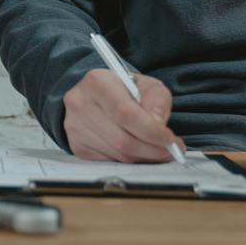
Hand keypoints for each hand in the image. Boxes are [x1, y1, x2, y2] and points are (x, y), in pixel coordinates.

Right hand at [63, 68, 184, 162]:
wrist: (96, 96)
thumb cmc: (124, 90)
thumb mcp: (146, 85)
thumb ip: (158, 101)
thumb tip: (158, 126)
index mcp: (97, 82)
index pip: (125, 113)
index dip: (151, 131)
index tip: (170, 140)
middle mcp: (80, 104)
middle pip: (122, 140)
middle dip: (152, 150)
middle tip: (170, 151)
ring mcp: (75, 127)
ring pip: (118, 155)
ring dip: (144, 157)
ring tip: (157, 150)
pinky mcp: (77, 146)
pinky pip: (110, 162)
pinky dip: (130, 161)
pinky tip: (138, 151)